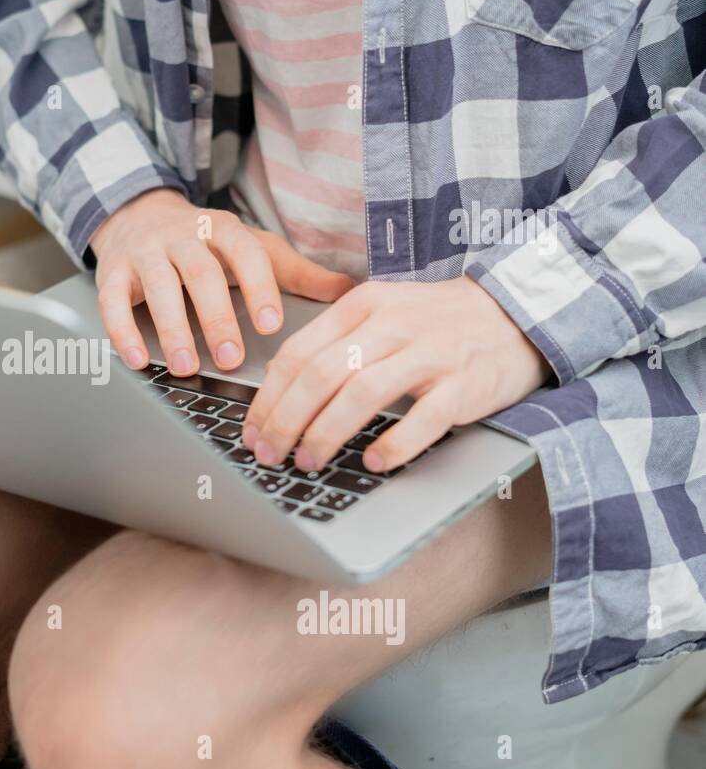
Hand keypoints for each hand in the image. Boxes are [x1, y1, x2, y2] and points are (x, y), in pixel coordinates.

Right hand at [89, 189, 353, 374]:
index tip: (270, 324)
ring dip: (171, 328)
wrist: (137, 216)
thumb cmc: (204, 244)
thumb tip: (350, 291)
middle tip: (230, 357)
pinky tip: (136, 359)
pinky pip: (111, 301)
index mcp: (222, 229)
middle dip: (215, 316)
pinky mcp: (112, 271)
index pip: (244, 252)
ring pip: (157, 287)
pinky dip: (121, 331)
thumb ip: (295, 273)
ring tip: (185, 366)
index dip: (258, 286)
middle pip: (199, 272)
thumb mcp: (252, 249)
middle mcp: (181, 237)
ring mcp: (144, 253)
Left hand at [242, 277, 550, 473]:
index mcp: (362, 305)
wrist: (516, 312)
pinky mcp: (464, 384)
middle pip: (321, 375)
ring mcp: (430, 354)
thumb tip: (277, 391)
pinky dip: (393, 444)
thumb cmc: (435, 323)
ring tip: (308, 462)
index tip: (252, 431)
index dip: (268, 398)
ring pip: (362, 395)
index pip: (298, 353)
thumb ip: (331, 344)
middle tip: (270, 454)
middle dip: (286, 421)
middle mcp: (392, 325)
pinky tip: (371, 462)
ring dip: (326, 434)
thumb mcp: (378, 315)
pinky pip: (423, 419)